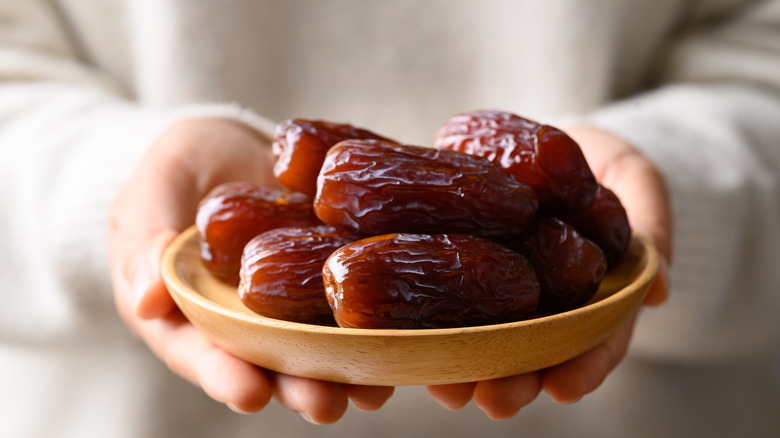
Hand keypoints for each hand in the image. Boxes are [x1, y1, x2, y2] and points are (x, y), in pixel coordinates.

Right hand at [107, 118, 392, 422]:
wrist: (232, 144)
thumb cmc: (178, 168)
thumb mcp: (152, 193)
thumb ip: (144, 240)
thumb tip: (146, 300)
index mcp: (192, 313)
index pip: (202, 353)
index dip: (224, 376)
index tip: (249, 392)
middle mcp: (249, 320)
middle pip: (270, 363)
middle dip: (298, 387)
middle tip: (326, 405)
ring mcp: (295, 302)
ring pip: (320, 344)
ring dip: (347, 371)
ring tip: (374, 388)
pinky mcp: (334, 274)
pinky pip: (356, 300)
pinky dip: (381, 321)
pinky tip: (406, 335)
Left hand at [427, 125, 671, 418]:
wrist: (560, 148)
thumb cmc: (606, 166)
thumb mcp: (637, 183)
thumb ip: (650, 230)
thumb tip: (661, 289)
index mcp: (596, 293)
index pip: (597, 339)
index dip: (585, 365)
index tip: (565, 387)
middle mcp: (547, 302)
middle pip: (535, 352)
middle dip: (516, 380)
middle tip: (496, 401)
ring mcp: (503, 287)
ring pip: (486, 335)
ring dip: (467, 367)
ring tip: (448, 389)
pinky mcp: (462, 262)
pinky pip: (444, 293)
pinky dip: (429, 320)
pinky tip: (411, 340)